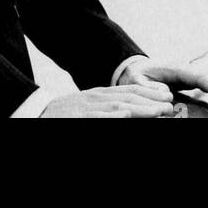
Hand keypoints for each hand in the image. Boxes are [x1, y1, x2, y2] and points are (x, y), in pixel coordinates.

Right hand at [40, 85, 172, 117]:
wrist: (37, 113)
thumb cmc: (64, 114)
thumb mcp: (88, 107)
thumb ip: (107, 108)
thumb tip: (128, 111)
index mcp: (100, 95)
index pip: (129, 91)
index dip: (149, 93)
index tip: (167, 96)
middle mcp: (96, 98)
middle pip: (128, 97)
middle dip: (151, 101)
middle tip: (170, 103)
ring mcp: (87, 107)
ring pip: (117, 106)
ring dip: (140, 108)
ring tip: (157, 111)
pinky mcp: (77, 116)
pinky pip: (96, 116)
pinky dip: (111, 115)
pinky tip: (125, 115)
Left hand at [117, 57, 207, 110]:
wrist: (134, 68)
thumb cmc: (135, 75)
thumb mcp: (136, 81)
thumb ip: (149, 88)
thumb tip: (168, 95)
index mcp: (175, 68)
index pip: (199, 77)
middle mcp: (185, 69)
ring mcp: (188, 75)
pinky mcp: (188, 81)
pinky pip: (205, 86)